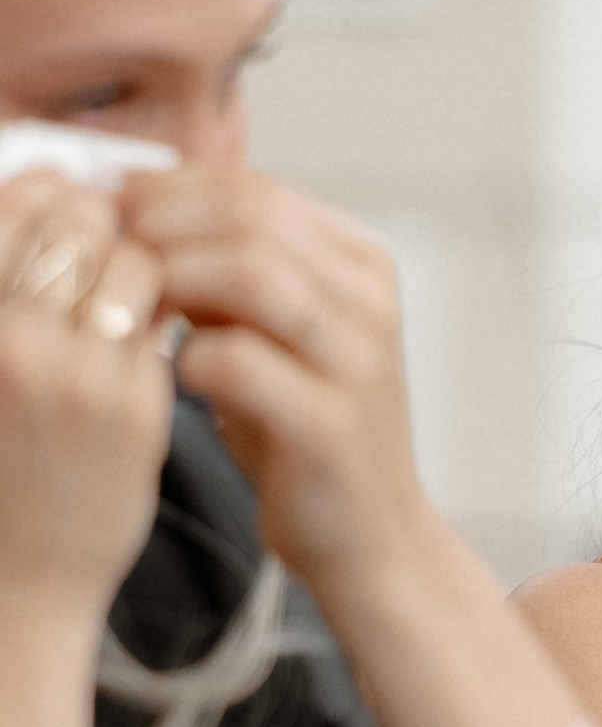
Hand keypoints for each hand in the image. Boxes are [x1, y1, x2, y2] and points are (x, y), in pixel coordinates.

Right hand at [0, 173, 170, 630]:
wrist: (18, 578)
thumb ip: (6, 289)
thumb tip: (53, 190)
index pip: (11, 209)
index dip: (46, 194)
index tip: (63, 202)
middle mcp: (10, 342)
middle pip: (73, 223)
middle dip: (98, 222)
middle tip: (106, 242)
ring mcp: (74, 375)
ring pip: (132, 263)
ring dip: (139, 264)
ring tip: (129, 291)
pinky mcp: (133, 408)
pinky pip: (161, 321)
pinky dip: (161, 312)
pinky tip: (148, 333)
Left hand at [122, 167, 432, 599]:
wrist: (371, 536)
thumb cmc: (306, 431)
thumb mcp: (273, 334)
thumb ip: (224, 274)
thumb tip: (136, 210)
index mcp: (361, 264)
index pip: (254, 190)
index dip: (168, 192)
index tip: (109, 215)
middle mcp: (370, 301)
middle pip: (251, 217)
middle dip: (160, 227)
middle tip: (106, 256)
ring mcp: (359, 361)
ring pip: (252, 273)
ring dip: (170, 280)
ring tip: (133, 310)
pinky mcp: (333, 425)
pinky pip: (243, 362)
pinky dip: (190, 358)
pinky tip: (174, 376)